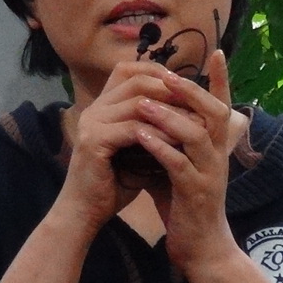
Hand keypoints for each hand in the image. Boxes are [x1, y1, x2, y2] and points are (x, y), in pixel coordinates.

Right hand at [54, 61, 185, 233]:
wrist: (85, 212)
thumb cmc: (114, 184)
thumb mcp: (139, 150)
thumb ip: (154, 129)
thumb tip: (191, 115)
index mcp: (103, 106)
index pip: (130, 71)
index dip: (159, 73)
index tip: (188, 85)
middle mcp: (95, 108)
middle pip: (136, 80)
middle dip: (170, 88)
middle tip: (198, 101)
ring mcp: (92, 122)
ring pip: (138, 102)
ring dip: (170, 110)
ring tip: (195, 121)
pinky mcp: (93, 141)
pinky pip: (133, 129)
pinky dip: (159, 133)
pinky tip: (178, 141)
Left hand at [132, 49, 242, 276]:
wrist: (201, 248)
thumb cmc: (186, 204)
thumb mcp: (179, 166)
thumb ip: (170, 141)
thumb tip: (146, 116)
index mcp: (216, 147)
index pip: (222, 106)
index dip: (222, 80)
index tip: (218, 52)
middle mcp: (218, 156)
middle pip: (214, 112)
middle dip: (190, 91)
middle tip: (166, 75)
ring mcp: (209, 174)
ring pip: (196, 135)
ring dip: (169, 117)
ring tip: (144, 104)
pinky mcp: (196, 194)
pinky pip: (179, 165)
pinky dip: (160, 148)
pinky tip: (141, 137)